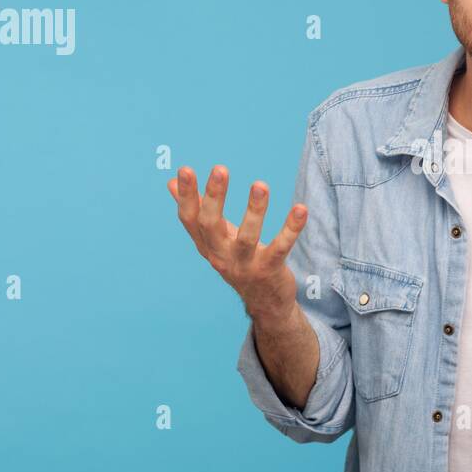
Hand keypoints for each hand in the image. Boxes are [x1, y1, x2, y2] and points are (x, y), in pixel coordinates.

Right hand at [168, 165, 307, 323]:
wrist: (265, 303)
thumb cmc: (238, 261)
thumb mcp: (215, 237)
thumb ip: (196, 210)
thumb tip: (169, 183)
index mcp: (206, 245)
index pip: (190, 219)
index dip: (186, 195)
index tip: (184, 169)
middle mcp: (221, 256)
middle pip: (211, 226)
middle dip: (214, 197)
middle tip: (220, 169)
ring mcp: (245, 265)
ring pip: (247, 238)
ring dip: (254, 211)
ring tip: (260, 185)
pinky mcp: (269, 270)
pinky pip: (280, 248)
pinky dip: (291, 229)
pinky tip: (301, 209)